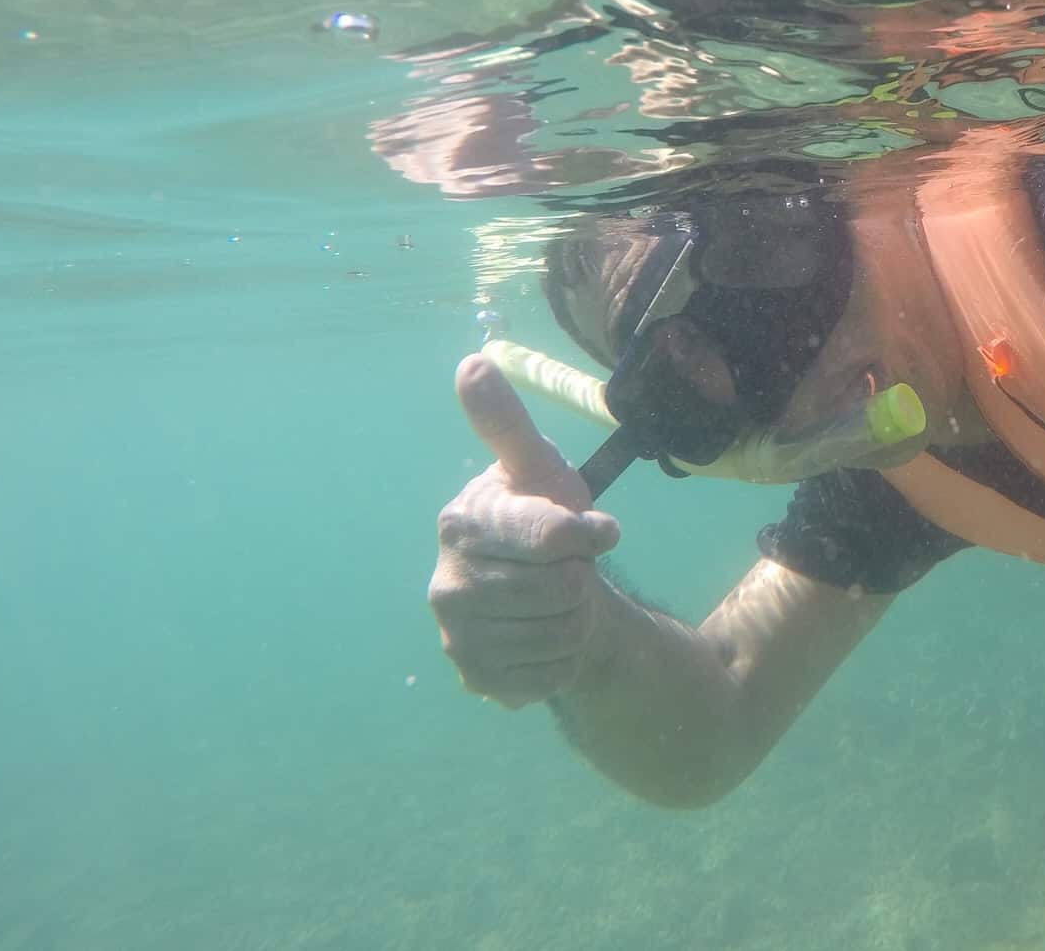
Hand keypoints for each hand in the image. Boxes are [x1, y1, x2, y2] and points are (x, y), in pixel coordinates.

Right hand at [428, 353, 621, 707]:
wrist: (551, 593)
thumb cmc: (545, 520)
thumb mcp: (537, 466)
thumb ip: (506, 422)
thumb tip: (471, 363)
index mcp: (461, 524)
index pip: (549, 536)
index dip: (585, 535)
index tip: (598, 531)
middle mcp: (446, 585)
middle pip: (561, 589)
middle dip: (581, 577)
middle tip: (569, 567)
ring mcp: (458, 637)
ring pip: (560, 634)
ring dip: (577, 617)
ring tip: (560, 599)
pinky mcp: (477, 680)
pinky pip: (551, 675)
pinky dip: (566, 657)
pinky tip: (549, 636)